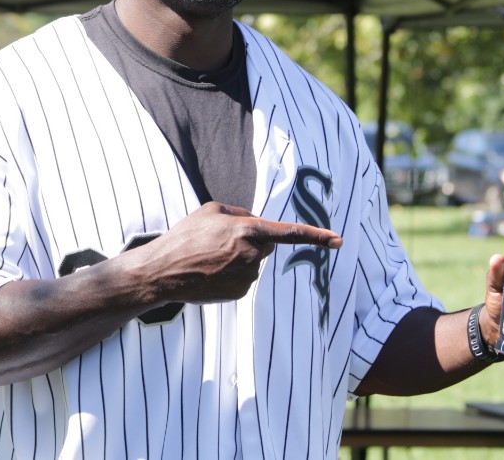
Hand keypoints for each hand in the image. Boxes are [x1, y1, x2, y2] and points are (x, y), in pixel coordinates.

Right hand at [143, 202, 341, 304]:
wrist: (164, 272)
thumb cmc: (186, 236)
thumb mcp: (211, 211)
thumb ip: (240, 214)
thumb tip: (256, 222)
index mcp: (248, 230)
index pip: (291, 233)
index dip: (317, 236)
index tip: (339, 240)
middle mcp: (253, 254)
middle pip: (266, 246)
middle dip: (251, 242)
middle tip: (220, 242)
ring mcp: (248, 277)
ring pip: (254, 263)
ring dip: (239, 258)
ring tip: (210, 257)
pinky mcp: (241, 293)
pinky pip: (244, 279)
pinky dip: (232, 274)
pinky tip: (211, 272)